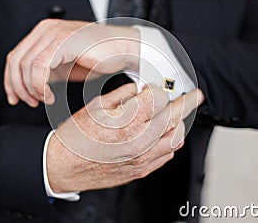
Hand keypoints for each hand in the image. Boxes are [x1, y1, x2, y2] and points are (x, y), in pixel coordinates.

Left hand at [4, 19, 139, 106]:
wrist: (123, 50)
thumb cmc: (97, 58)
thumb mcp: (62, 66)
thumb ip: (44, 72)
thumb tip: (25, 87)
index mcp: (43, 33)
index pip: (14, 57)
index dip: (10, 81)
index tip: (14, 99)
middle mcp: (45, 29)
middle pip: (16, 61)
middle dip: (18, 87)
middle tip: (30, 103)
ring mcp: (53, 33)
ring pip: (26, 65)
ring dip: (31, 89)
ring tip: (45, 100)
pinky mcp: (63, 41)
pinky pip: (40, 67)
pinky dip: (40, 86)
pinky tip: (50, 96)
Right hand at [46, 83, 203, 192]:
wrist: (63, 166)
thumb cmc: (75, 138)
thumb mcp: (96, 106)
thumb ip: (122, 95)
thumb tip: (138, 88)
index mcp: (126, 121)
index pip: (159, 98)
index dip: (160, 89)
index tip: (158, 87)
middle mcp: (138, 141)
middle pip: (174, 116)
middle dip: (187, 101)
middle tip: (194, 95)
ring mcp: (142, 158)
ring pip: (176, 137)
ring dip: (181, 122)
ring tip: (180, 113)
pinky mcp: (141, 170)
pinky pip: (167, 154)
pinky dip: (171, 140)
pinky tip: (165, 133)